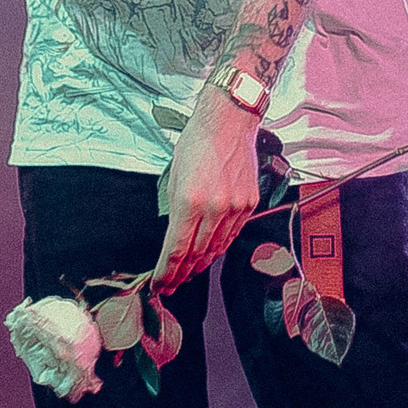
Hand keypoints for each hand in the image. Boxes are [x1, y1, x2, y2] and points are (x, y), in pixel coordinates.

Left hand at [153, 86, 261, 291]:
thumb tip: (175, 237)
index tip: (159, 283)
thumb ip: (175, 209)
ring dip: (200, 265)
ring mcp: (234, 208)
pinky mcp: (248, 204)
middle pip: (195, 255)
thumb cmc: (198, 142)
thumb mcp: (174, 176)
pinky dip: (219, 247)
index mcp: (189, 201)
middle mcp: (214, 208)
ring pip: (216, 249)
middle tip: (170, 285)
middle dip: (180, 274)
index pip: (175, 250)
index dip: (166, 272)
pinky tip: (211, 254)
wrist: (229, 122)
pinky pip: (232, 235)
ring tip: (188, 274)